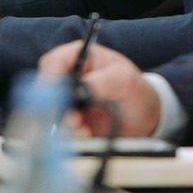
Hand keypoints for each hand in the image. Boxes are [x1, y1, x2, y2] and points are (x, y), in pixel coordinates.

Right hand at [37, 41, 160, 137]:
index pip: (54, 63)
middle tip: (67, 115)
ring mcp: (69, 102)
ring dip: (64, 122)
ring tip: (82, 129)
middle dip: (54, 104)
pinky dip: (71, 134)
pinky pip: (62, 130)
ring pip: (52, 112)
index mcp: (80, 58)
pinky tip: (86, 135)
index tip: (54, 92)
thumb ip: (103, 82)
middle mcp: (70, 79)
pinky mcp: (72, 122)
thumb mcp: (124, 80)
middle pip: (46, 89)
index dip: (50, 77)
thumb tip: (81, 88)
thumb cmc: (136, 90)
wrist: (146, 118)